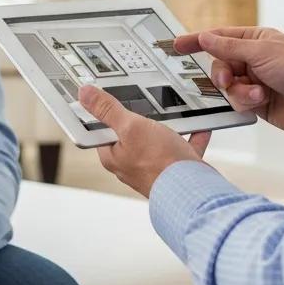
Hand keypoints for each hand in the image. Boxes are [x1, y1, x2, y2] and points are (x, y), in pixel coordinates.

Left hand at [78, 84, 211, 197]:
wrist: (193, 189)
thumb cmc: (160, 163)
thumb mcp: (130, 126)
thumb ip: (108, 110)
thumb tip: (84, 94)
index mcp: (114, 156)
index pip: (102, 130)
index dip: (106, 113)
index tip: (110, 97)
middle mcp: (131, 164)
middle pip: (131, 134)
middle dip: (140, 119)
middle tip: (144, 100)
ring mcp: (154, 167)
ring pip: (158, 141)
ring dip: (166, 127)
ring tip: (172, 112)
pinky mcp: (175, 169)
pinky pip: (183, 147)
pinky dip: (190, 136)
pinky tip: (198, 126)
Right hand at [173, 27, 283, 134]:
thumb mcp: (261, 53)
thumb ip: (229, 47)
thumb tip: (205, 37)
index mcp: (255, 40)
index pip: (219, 37)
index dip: (197, 40)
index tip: (176, 45)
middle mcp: (253, 59)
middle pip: (219, 63)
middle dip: (222, 73)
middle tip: (228, 78)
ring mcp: (254, 80)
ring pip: (227, 85)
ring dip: (239, 90)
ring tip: (257, 93)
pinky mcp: (256, 101)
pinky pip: (237, 100)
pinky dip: (246, 101)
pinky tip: (262, 100)